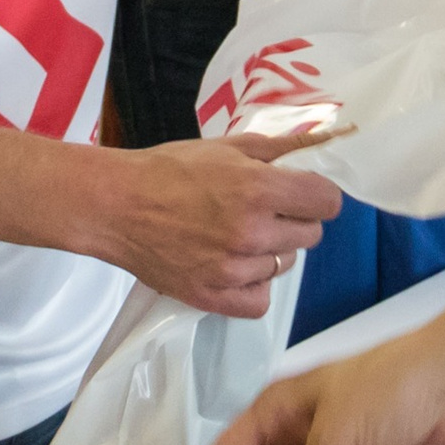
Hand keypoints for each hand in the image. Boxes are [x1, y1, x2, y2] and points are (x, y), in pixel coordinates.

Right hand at [95, 133, 343, 316]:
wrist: (116, 204)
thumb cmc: (169, 169)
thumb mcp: (225, 146)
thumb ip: (276, 148)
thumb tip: (319, 143)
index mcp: (259, 189)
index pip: (327, 202)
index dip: (316, 195)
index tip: (300, 193)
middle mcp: (252, 232)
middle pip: (310, 235)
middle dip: (293, 219)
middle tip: (262, 210)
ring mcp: (234, 270)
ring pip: (284, 265)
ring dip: (269, 251)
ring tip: (236, 235)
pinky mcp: (214, 297)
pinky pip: (260, 300)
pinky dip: (253, 285)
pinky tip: (235, 266)